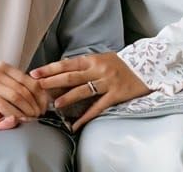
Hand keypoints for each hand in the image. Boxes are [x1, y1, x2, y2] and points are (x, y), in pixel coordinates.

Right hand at [0, 61, 49, 118]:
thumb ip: (9, 80)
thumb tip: (32, 91)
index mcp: (4, 66)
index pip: (29, 79)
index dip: (40, 94)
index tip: (45, 105)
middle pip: (24, 89)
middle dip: (35, 104)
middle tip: (40, 115)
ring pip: (15, 97)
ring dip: (26, 110)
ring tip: (32, 118)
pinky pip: (1, 104)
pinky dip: (12, 112)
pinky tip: (17, 119)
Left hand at [31, 53, 150, 130]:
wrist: (146, 68)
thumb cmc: (120, 64)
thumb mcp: (101, 58)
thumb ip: (84, 64)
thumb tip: (63, 68)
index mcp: (92, 59)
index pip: (67, 64)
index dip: (50, 69)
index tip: (36, 73)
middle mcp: (98, 70)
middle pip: (72, 76)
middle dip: (53, 81)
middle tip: (39, 86)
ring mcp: (107, 82)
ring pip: (84, 90)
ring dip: (68, 98)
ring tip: (56, 104)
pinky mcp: (116, 95)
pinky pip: (99, 106)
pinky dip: (87, 116)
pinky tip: (77, 124)